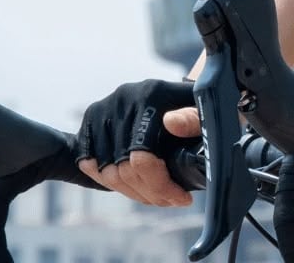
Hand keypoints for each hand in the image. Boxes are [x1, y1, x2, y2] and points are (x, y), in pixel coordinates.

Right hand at [74, 79, 199, 206]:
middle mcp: (122, 99)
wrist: (173, 91)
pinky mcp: (89, 121)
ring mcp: (102, 110)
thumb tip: (170, 122)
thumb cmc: (194, 105)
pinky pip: (90, 166)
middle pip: (124, 168)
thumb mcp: (204, 109)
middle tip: (171, 201)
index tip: (182, 199)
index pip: (142, 157)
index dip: (161, 186)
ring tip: (157, 196)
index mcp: (151, 94)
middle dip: (150, 194)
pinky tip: (134, 186)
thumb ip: (193, 118)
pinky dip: (111, 182)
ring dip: (132, 192)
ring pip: (107, 173)